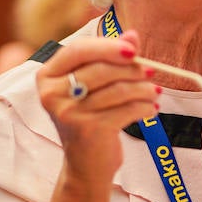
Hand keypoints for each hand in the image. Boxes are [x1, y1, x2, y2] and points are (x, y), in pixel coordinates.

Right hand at [36, 30, 157, 186]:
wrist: (85, 165)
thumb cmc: (89, 118)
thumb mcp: (94, 86)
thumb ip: (110, 57)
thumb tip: (132, 35)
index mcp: (47, 76)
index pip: (78, 50)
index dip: (108, 46)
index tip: (133, 49)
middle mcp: (52, 94)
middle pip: (100, 68)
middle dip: (132, 68)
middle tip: (151, 71)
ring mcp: (68, 113)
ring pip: (117, 89)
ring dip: (143, 89)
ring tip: (153, 92)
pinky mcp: (88, 130)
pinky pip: (126, 109)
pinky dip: (144, 107)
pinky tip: (150, 109)